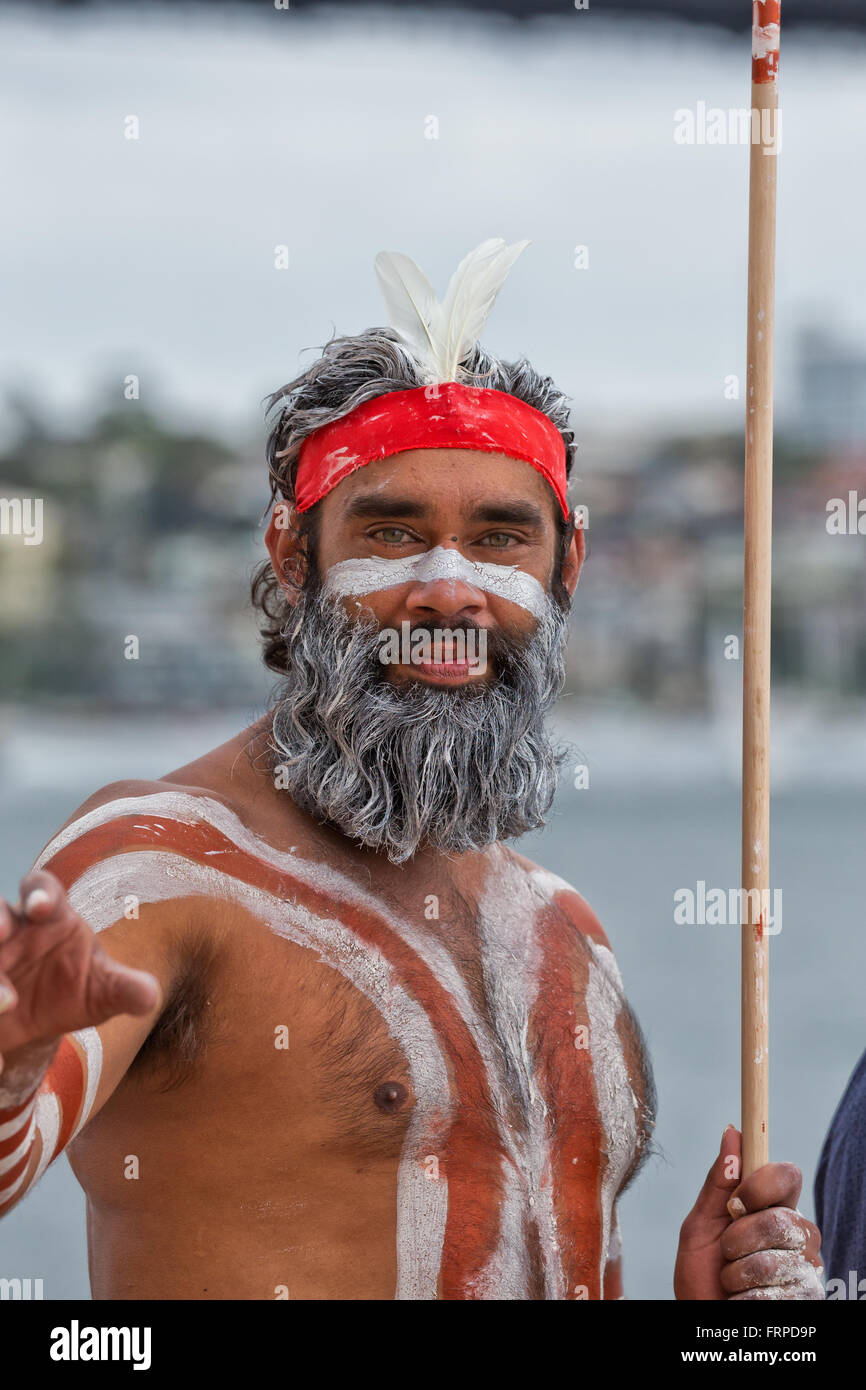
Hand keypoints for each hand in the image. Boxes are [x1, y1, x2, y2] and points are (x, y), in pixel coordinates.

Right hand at [0, 869, 158, 1079]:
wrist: (47, 1023)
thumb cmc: (78, 987)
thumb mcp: (105, 991)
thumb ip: (126, 988)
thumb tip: (150, 996)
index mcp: (49, 918)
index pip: (41, 889)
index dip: (39, 892)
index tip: (41, 907)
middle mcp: (12, 931)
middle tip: (0, 936)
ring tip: (7, 1004)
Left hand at [674, 1125, 823, 1299]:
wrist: (703, 1318)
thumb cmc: (702, 1274)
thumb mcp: (699, 1225)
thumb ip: (718, 1182)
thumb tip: (732, 1132)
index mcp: (774, 1208)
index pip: (787, 1175)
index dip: (760, 1185)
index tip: (734, 1203)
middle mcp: (798, 1236)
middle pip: (781, 1219)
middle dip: (740, 1238)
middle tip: (727, 1253)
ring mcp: (805, 1270)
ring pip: (774, 1261)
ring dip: (738, 1274)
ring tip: (732, 1282)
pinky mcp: (806, 1300)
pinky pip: (775, 1294)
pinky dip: (745, 1299)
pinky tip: (744, 1301)